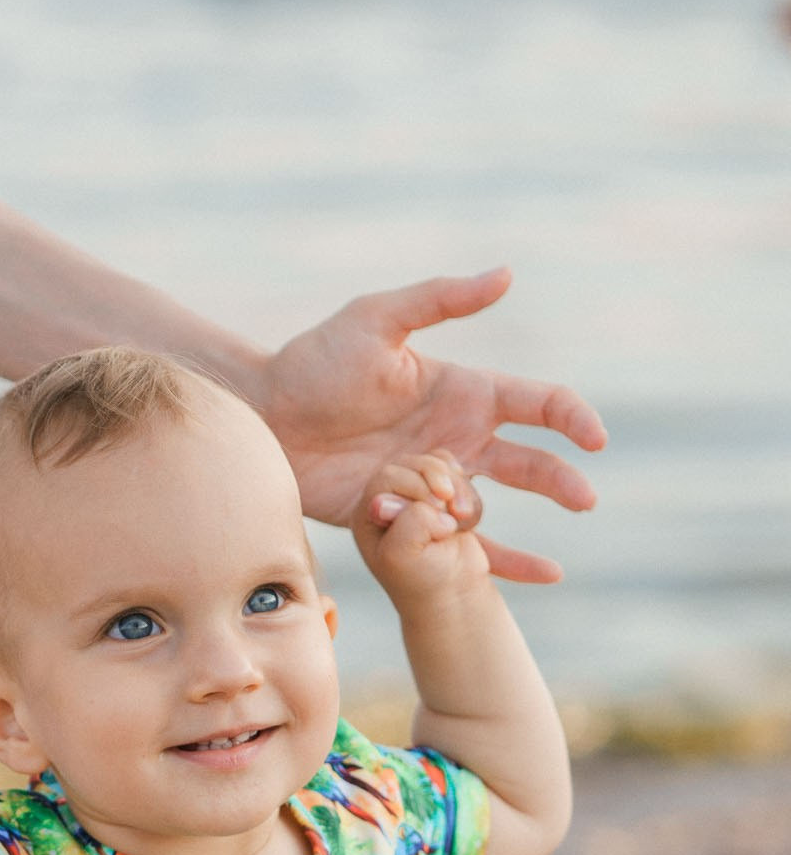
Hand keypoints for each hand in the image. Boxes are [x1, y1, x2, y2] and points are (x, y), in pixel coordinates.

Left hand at [263, 268, 604, 582]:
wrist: (262, 416)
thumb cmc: (313, 363)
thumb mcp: (374, 321)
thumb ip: (438, 299)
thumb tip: (506, 274)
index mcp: (462, 392)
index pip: (537, 403)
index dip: (572, 417)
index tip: (593, 439)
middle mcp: (456, 439)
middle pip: (530, 462)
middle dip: (561, 480)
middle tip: (583, 500)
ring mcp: (429, 483)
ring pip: (486, 507)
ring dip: (488, 519)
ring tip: (474, 525)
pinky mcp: (400, 518)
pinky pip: (453, 546)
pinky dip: (496, 564)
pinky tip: (537, 579)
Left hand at [352, 450, 492, 606]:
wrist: (452, 595)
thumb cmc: (421, 581)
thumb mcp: (403, 558)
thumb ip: (408, 524)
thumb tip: (429, 503)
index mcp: (367, 514)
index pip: (388, 477)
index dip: (417, 487)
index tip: (436, 510)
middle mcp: (387, 501)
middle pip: (414, 465)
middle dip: (440, 483)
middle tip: (454, 512)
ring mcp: (415, 496)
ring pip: (439, 466)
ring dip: (458, 490)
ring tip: (461, 522)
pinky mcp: (441, 496)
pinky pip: (456, 474)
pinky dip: (467, 493)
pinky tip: (466, 518)